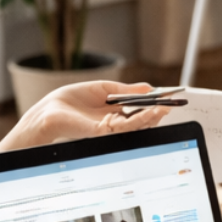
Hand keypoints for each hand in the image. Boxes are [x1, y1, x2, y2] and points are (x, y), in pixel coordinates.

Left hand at [0, 81, 169, 150]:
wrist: (50, 111)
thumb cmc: (71, 100)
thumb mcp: (104, 89)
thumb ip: (126, 90)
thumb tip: (148, 88)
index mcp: (115, 113)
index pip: (140, 111)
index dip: (155, 105)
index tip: (168, 98)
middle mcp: (115, 123)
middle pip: (142, 120)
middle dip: (157, 112)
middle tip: (170, 104)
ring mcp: (110, 130)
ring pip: (137, 125)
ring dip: (153, 116)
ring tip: (165, 108)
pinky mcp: (103, 133)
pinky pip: (126, 126)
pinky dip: (140, 119)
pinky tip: (149, 111)